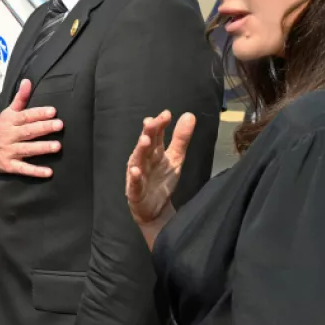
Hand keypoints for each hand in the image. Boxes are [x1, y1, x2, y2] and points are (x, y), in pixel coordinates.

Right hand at [0, 79, 63, 177]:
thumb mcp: (7, 113)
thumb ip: (20, 98)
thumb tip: (27, 81)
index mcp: (10, 121)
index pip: (25, 116)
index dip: (39, 113)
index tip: (53, 111)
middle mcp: (9, 135)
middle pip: (28, 131)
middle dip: (44, 128)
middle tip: (59, 125)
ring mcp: (9, 151)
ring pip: (27, 149)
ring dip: (42, 148)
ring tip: (57, 146)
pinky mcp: (9, 166)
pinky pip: (23, 169)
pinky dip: (35, 171)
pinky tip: (48, 172)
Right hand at [125, 110, 195, 245]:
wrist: (156, 210)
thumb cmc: (162, 181)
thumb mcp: (176, 158)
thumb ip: (180, 138)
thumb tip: (189, 115)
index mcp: (153, 152)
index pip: (155, 134)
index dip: (159, 124)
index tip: (166, 114)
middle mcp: (143, 160)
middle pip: (145, 144)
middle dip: (148, 132)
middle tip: (151, 122)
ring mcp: (137, 175)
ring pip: (137, 160)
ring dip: (140, 150)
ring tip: (145, 140)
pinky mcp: (135, 192)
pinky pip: (134, 184)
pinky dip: (134, 177)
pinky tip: (135, 171)